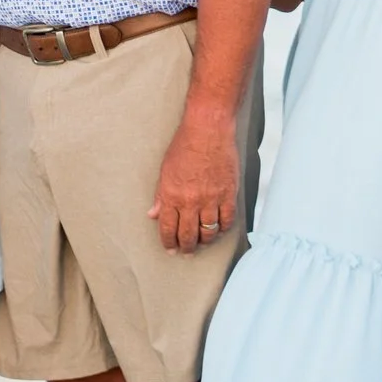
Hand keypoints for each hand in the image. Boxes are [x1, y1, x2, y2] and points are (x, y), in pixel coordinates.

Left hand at [148, 113, 238, 251]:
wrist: (208, 129)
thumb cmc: (185, 146)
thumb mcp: (165, 170)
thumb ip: (161, 196)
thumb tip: (153, 214)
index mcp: (172, 196)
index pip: (168, 229)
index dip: (169, 243)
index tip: (171, 249)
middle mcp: (191, 201)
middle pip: (188, 235)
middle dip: (186, 247)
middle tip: (186, 252)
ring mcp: (211, 199)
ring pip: (208, 232)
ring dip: (204, 241)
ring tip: (202, 242)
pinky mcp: (228, 193)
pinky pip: (227, 220)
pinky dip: (223, 228)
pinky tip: (219, 228)